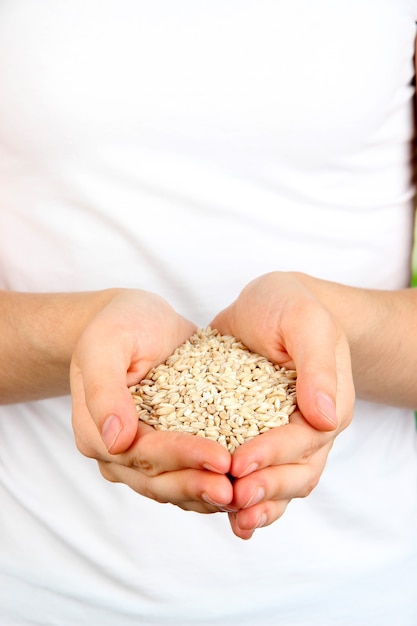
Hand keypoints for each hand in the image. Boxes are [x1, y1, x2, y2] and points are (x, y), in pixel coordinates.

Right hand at [70, 289, 232, 512]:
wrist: (139, 321)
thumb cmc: (120, 324)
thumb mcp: (106, 344)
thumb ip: (105, 390)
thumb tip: (115, 442)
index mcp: (95, 431)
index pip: (142, 453)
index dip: (182, 457)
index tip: (221, 459)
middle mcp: (117, 451)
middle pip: (158, 479)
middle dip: (198, 484)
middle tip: (237, 490)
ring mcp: (142, 454)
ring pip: (174, 486)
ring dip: (207, 493)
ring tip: (244, 494)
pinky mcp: (168, 448)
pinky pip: (189, 474)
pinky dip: (213, 481)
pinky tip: (243, 485)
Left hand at [210, 271, 354, 537]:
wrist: (269, 303)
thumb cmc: (290, 305)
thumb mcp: (305, 321)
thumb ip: (315, 364)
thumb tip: (324, 416)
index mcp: (328, 402)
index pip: (304, 439)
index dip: (274, 454)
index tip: (241, 463)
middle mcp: (309, 426)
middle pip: (297, 472)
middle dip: (267, 488)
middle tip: (235, 498)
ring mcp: (282, 434)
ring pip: (280, 482)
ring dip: (259, 505)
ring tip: (234, 521)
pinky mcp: (253, 433)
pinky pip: (256, 471)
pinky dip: (244, 495)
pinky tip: (223, 512)